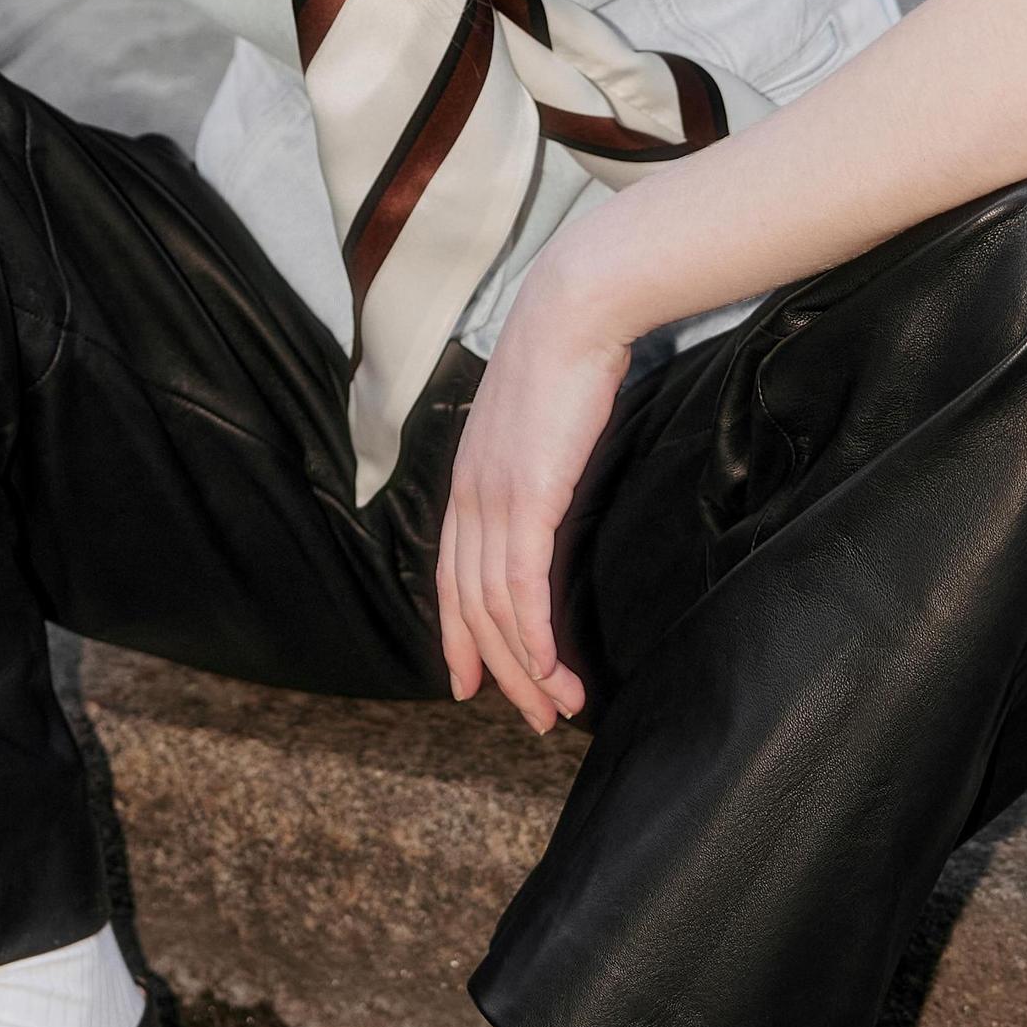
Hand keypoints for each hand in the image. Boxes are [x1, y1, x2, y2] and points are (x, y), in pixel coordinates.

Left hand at [436, 233, 631, 738]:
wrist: (572, 311)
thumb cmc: (568, 359)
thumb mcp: (541, 424)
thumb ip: (537, 463)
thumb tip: (553, 487)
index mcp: (469, 482)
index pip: (454, 576)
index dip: (459, 635)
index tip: (470, 681)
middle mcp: (470, 497)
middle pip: (470, 605)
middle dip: (498, 669)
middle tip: (531, 715)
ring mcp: (493, 499)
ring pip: (497, 608)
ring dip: (526, 667)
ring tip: (557, 707)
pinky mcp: (527, 498)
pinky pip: (521, 586)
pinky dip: (534, 637)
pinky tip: (551, 669)